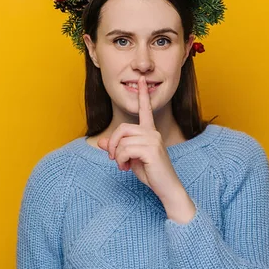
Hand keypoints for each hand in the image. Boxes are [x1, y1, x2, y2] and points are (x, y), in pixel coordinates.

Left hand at [97, 76, 195, 222]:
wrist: (167, 188)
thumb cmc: (151, 174)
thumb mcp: (130, 159)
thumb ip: (117, 148)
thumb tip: (101, 142)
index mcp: (150, 132)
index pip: (146, 110)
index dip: (142, 95)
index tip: (141, 80)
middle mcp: (153, 133)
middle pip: (122, 128)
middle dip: (112, 144)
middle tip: (113, 158)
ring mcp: (153, 140)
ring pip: (122, 141)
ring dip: (117, 156)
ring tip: (122, 166)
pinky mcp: (151, 149)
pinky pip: (125, 150)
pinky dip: (120, 160)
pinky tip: (126, 168)